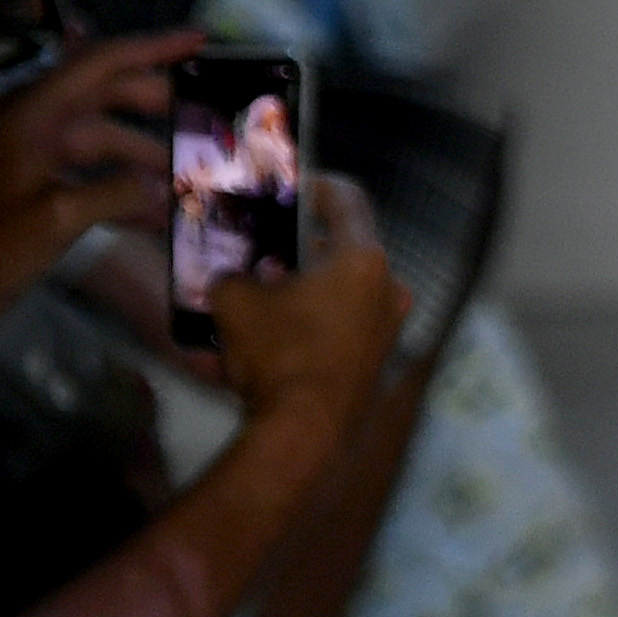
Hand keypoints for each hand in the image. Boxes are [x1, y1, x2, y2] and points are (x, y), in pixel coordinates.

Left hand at [0, 35, 189, 317]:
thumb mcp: (59, 218)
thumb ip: (118, 191)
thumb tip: (163, 187)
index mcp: (28, 114)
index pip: (98, 63)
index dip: (152, 49)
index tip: (201, 43)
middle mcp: (30, 118)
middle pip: (103, 91)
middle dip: (154, 101)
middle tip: (202, 111)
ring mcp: (32, 146)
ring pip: (101, 131)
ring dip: (143, 151)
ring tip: (185, 174)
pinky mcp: (37, 174)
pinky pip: (91, 163)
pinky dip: (122, 178)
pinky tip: (156, 208)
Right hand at [204, 174, 405, 426]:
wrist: (305, 432)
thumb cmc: (278, 353)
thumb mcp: (234, 302)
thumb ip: (230, 273)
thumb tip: (230, 273)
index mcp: (363, 259)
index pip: (347, 200)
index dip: (316, 185)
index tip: (294, 184)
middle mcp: (388, 287)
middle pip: (342, 250)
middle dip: (298, 248)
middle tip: (261, 249)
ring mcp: (387, 326)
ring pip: (340, 291)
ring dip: (302, 289)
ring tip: (258, 294)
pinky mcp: (376, 359)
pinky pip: (339, 327)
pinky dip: (308, 324)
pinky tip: (268, 336)